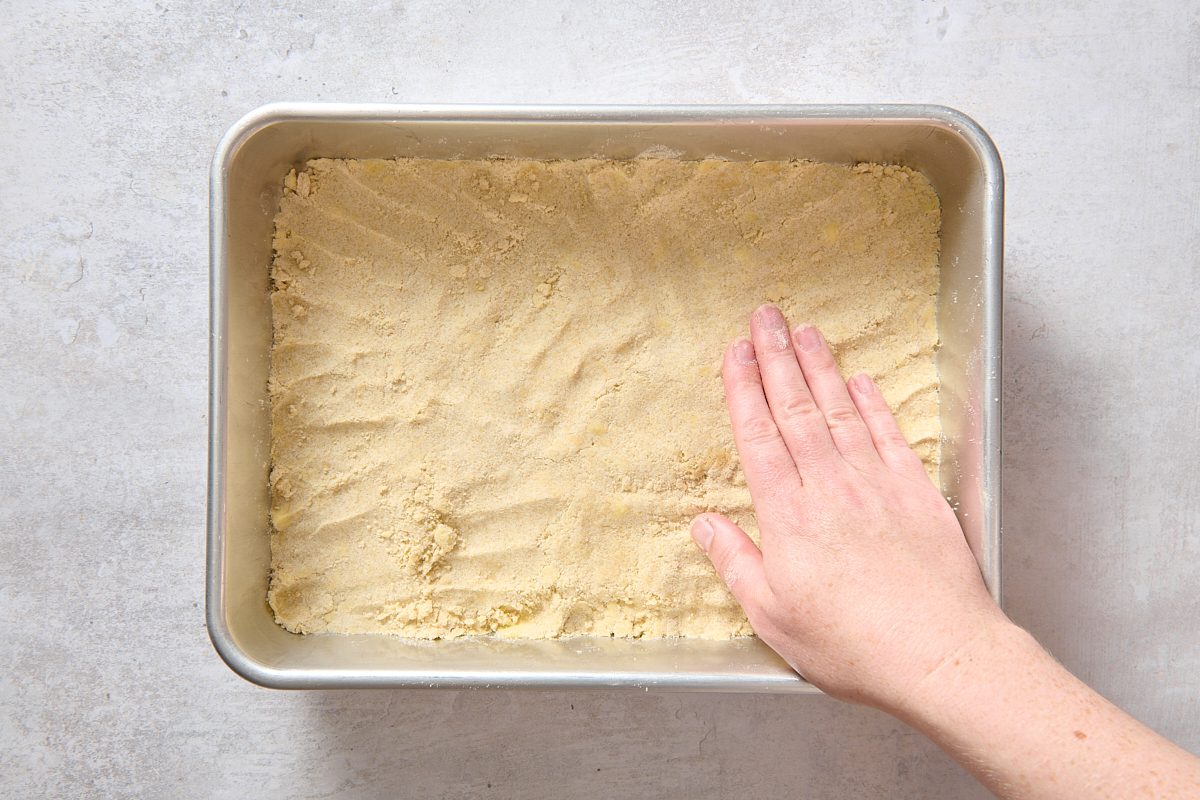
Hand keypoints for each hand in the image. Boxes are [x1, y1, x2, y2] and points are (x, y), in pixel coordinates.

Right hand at [692, 304, 1008, 710]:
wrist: (940, 655)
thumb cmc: (853, 645)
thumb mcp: (773, 617)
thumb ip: (735, 563)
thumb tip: (704, 524)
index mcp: (788, 517)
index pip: (759, 437)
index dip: (744, 389)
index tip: (735, 352)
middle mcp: (830, 488)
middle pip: (797, 410)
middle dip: (776, 358)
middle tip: (765, 316)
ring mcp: (878, 485)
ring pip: (841, 411)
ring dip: (820, 367)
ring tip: (805, 331)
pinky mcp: (917, 493)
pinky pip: (889, 435)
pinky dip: (873, 404)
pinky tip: (861, 381)